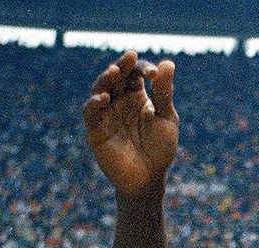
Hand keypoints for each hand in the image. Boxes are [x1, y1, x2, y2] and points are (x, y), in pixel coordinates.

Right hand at [82, 52, 177, 197]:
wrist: (149, 179)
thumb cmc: (160, 149)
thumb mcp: (166, 119)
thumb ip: (163, 93)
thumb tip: (167, 63)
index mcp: (137, 95)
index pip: (135, 73)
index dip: (142, 68)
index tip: (155, 74)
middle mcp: (119, 101)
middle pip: (116, 76)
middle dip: (122, 66)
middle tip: (129, 58)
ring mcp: (106, 114)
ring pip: (100, 88)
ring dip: (106, 78)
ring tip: (114, 71)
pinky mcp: (95, 129)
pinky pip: (90, 112)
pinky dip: (94, 103)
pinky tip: (105, 98)